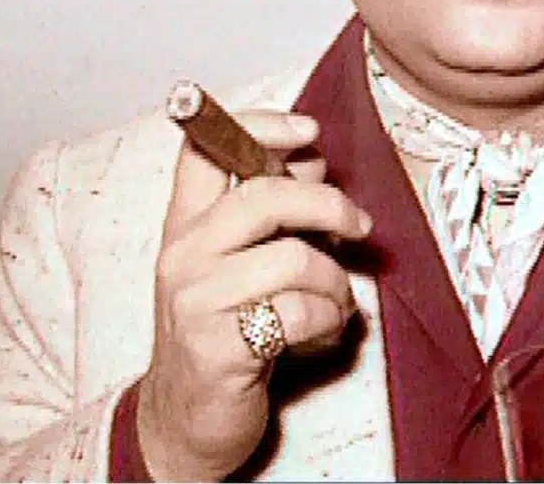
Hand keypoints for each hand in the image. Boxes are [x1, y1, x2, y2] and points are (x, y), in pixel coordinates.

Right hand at [136, 110, 372, 481]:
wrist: (183, 418)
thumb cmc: (222, 327)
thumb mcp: (234, 260)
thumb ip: (268, 211)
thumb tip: (312, 160)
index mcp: (186, 223)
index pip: (204, 149)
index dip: (259, 125)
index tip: (309, 129)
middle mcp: (184, 254)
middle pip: (263, 196)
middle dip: (327, 205)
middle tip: (360, 225)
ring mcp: (196, 301)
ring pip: (292, 258)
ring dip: (335, 280)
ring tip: (337, 300)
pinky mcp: (218, 348)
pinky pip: (299, 312)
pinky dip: (329, 318)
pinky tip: (324, 330)